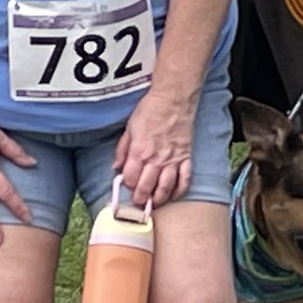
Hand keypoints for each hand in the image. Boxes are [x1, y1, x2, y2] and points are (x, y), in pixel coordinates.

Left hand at [114, 86, 195, 207]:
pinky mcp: (186, 157)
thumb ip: (122, 149)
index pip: (131, 178)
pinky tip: (174, 195)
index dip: (127, 184)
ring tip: (154, 203)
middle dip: (141, 198)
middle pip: (146, 187)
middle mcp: (156, 159)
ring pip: (165, 188)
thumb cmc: (150, 110)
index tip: (128, 185)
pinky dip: (179, 190)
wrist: (173, 99)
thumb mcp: (129, 128)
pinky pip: (184, 179)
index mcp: (139, 151)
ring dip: (158, 199)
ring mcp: (173, 160)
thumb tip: (116, 167)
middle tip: (138, 202)